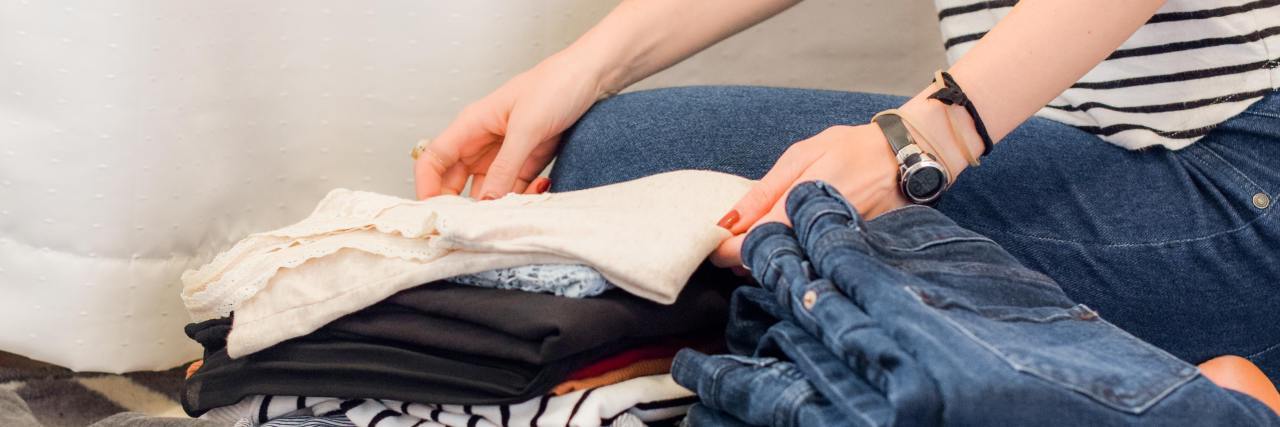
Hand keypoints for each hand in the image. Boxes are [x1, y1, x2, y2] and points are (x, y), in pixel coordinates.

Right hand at [414, 54, 605, 199]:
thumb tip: (486, 202)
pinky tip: (540, 189)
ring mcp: (505, 153)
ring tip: (519, 207)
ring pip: (488, 191)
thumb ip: (505, 166)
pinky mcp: (527, 161)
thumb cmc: (556, 85)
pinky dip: (523, 197)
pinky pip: (515, 189)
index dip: (427, 187)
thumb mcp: (527, 127)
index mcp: (472, 125)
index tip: (435, 214)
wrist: (592, 76)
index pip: (433, 160)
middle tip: (477, 226)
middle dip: (464, 205)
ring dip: (500, 204)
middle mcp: (483, 141)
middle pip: (456, 182)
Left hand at [709, 124, 909, 267]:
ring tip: (762, 238)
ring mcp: (832, 248)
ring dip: (768, 260)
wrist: (906, 157)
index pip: (749, 246)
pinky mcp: (846, 254)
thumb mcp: (800, 157)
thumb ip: (763, 192)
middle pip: (766, 265)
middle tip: (736, 240)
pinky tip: (790, 243)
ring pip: (788, 269)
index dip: (724, 251)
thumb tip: (728, 221)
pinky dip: (794, 258)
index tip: (714, 244)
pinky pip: (811, 265)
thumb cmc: (851, 149)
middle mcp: (816, 235)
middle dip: (743, 258)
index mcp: (798, 208)